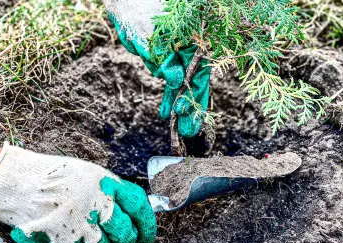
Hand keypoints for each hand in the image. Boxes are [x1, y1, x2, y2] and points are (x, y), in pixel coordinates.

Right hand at [0, 143, 156, 242]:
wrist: (14, 181)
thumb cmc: (50, 175)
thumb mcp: (88, 174)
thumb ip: (110, 190)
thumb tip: (131, 210)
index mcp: (106, 183)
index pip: (139, 205)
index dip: (148, 223)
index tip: (148, 233)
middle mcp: (97, 202)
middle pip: (125, 231)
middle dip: (124, 238)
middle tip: (117, 237)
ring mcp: (80, 221)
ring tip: (83, 230)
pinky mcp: (63, 237)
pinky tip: (65, 234)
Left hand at [103, 0, 210, 137]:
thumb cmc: (142, 10)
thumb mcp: (153, 37)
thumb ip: (165, 60)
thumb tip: (176, 82)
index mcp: (193, 42)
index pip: (200, 73)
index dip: (194, 96)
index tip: (185, 113)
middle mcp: (187, 49)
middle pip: (193, 83)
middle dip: (189, 107)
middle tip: (187, 131)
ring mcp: (175, 54)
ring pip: (177, 83)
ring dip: (174, 102)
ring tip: (174, 123)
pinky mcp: (162, 56)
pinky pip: (166, 79)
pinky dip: (166, 94)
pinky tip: (164, 111)